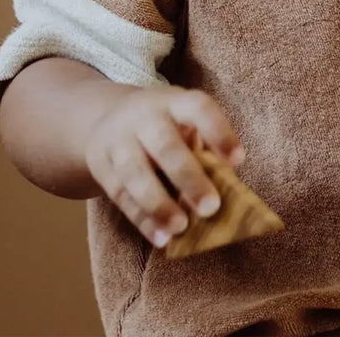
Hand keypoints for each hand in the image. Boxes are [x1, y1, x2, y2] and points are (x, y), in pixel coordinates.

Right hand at [83, 84, 245, 249]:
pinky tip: (161, 238)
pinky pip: (121, 195)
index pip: (198, 108)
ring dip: (159, 204)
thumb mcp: (182, 120)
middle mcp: (145, 117)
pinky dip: (142, 219)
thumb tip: (230, 190)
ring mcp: (119, 140)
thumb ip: (203, 147)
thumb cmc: (164, 125)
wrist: (105, 117)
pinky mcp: (101, 165)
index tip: (238, 161)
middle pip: (166, 146)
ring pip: (136, 173)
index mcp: (174, 101)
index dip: (219, 132)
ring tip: (181, 228)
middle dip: (189, 177)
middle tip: (211, 207)